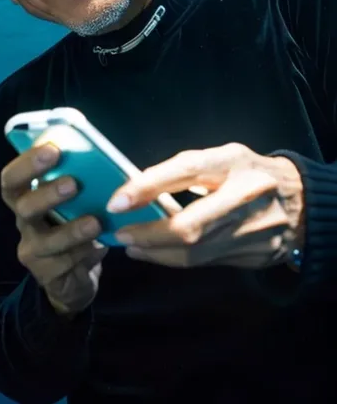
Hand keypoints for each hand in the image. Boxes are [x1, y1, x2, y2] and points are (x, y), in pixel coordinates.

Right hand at [0, 143, 107, 315]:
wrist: (74, 277)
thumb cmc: (75, 223)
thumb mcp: (76, 201)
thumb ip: (77, 178)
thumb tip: (95, 150)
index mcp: (26, 198)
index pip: (11, 179)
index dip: (27, 163)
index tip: (52, 149)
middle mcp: (24, 223)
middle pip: (23, 207)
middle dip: (48, 194)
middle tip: (73, 183)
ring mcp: (32, 251)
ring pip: (46, 241)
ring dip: (71, 230)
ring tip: (95, 223)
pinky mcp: (46, 276)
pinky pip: (64, 264)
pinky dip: (84, 254)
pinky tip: (100, 248)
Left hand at [107, 143, 303, 269]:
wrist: (302, 202)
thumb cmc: (249, 173)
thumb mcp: (223, 158)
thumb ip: (186, 171)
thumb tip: (138, 188)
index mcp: (234, 162)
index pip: (186, 171)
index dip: (148, 186)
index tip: (118, 200)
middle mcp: (246, 196)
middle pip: (189, 226)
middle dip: (147, 234)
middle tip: (119, 233)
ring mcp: (254, 231)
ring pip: (194, 252)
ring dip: (156, 252)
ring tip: (131, 244)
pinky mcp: (256, 256)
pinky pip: (206, 262)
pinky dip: (176, 259)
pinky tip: (158, 253)